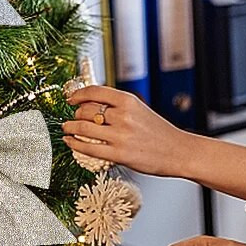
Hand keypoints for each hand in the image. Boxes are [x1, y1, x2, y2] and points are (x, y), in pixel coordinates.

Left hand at [61, 85, 189, 176]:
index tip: (70, 98)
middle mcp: (123, 116)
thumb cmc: (158, 131)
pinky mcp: (119, 154)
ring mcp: (120, 135)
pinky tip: (70, 142)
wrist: (178, 151)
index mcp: (128, 101)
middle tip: (73, 117)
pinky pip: (89, 147)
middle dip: (75, 114)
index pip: (95, 91)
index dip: (78, 94)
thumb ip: (117, 105)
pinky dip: (75, 144)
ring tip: (67, 128)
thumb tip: (89, 102)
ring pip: (84, 128)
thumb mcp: (138, 109)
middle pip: (86, 110)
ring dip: (70, 127)